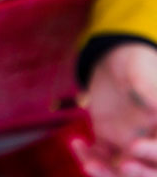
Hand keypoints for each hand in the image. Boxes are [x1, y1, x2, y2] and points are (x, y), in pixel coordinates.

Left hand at [74, 43, 156, 175]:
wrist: (113, 60)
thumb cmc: (135, 63)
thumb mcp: (140, 71)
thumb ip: (149, 89)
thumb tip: (156, 105)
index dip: (153, 153)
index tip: (134, 146)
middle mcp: (149, 141)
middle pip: (148, 170)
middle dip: (137, 172)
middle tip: (119, 166)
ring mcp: (128, 144)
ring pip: (121, 170)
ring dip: (107, 172)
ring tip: (89, 164)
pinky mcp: (107, 140)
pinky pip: (99, 156)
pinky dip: (88, 156)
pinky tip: (76, 143)